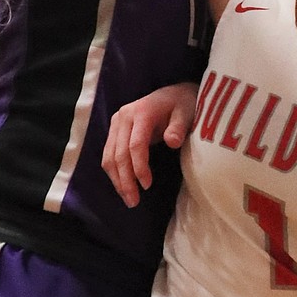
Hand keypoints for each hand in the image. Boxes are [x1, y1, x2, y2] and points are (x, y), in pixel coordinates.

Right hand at [102, 82, 198, 206]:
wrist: (173, 94)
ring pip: (109, 156)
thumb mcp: (187, 113)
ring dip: (117, 180)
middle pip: (119, 153)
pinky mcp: (115, 130)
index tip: (147, 185)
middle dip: (125, 180)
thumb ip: (179, 127)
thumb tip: (172, 141)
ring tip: (129, 199)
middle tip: (134, 202)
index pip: (135, 145)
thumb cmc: (183, 105)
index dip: (139, 167)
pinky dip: (115, 172)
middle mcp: (123, 116)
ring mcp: (116, 122)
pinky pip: (109, 154)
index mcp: (141, 111)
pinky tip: (123, 186)